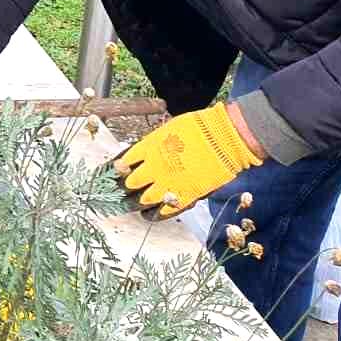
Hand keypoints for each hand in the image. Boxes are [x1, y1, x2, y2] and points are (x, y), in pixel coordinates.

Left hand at [113, 102, 263, 218]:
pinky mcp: (184, 196)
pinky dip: (157, 212)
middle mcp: (154, 167)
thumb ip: (154, 144)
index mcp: (148, 148)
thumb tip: (146, 153)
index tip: (117, 170)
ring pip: (144, 198)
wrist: (223, 138)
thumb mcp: (168, 130)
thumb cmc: (199, 128)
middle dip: (127, 185)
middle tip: (125, 188)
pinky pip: (165, 209)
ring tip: (137, 201)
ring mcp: (168, 183)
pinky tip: (151, 212)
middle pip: (131, 182)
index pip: (124, 162)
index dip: (119, 168)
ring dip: (139, 200)